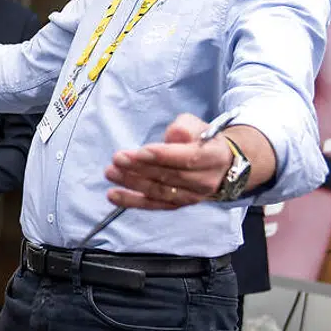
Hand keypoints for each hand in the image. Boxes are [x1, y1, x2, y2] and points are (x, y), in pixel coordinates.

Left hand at [104, 114, 233, 209]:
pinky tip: (113, 195)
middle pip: (170, 176)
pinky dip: (132, 201)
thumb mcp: (197, 126)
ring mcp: (191, 196)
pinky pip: (153, 204)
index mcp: (213, 157)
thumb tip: (173, 135)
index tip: (141, 151)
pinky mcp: (177, 204)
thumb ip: (185, 128)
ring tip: (111, 173)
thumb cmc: (202, 141)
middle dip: (141, 168)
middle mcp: (204, 181)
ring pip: (159, 191)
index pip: (188, 158)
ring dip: (132, 183)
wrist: (219, 165)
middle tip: (118, 159)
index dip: (163, 156)